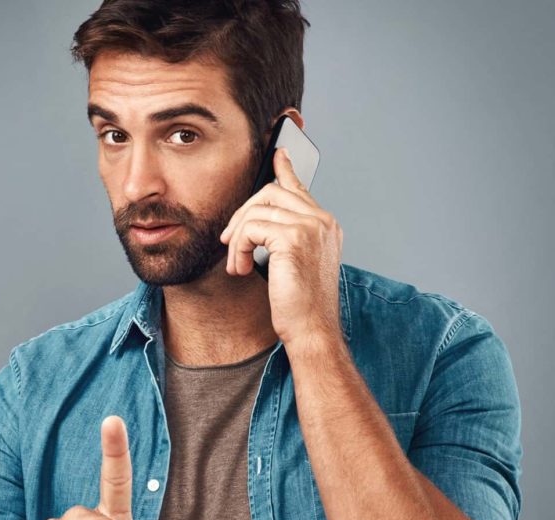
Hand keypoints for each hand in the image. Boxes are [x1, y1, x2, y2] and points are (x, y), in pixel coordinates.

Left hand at [219, 146, 343, 349]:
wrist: (312, 331)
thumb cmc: (301, 305)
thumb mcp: (294, 264)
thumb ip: (284, 237)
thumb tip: (257, 221)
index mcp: (325, 225)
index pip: (299, 188)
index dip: (284, 169)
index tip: (276, 153)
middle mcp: (322, 221)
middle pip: (270, 193)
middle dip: (242, 215)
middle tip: (229, 241)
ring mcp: (311, 227)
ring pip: (257, 210)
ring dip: (238, 238)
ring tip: (239, 264)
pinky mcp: (294, 239)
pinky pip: (251, 228)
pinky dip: (239, 248)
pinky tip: (242, 268)